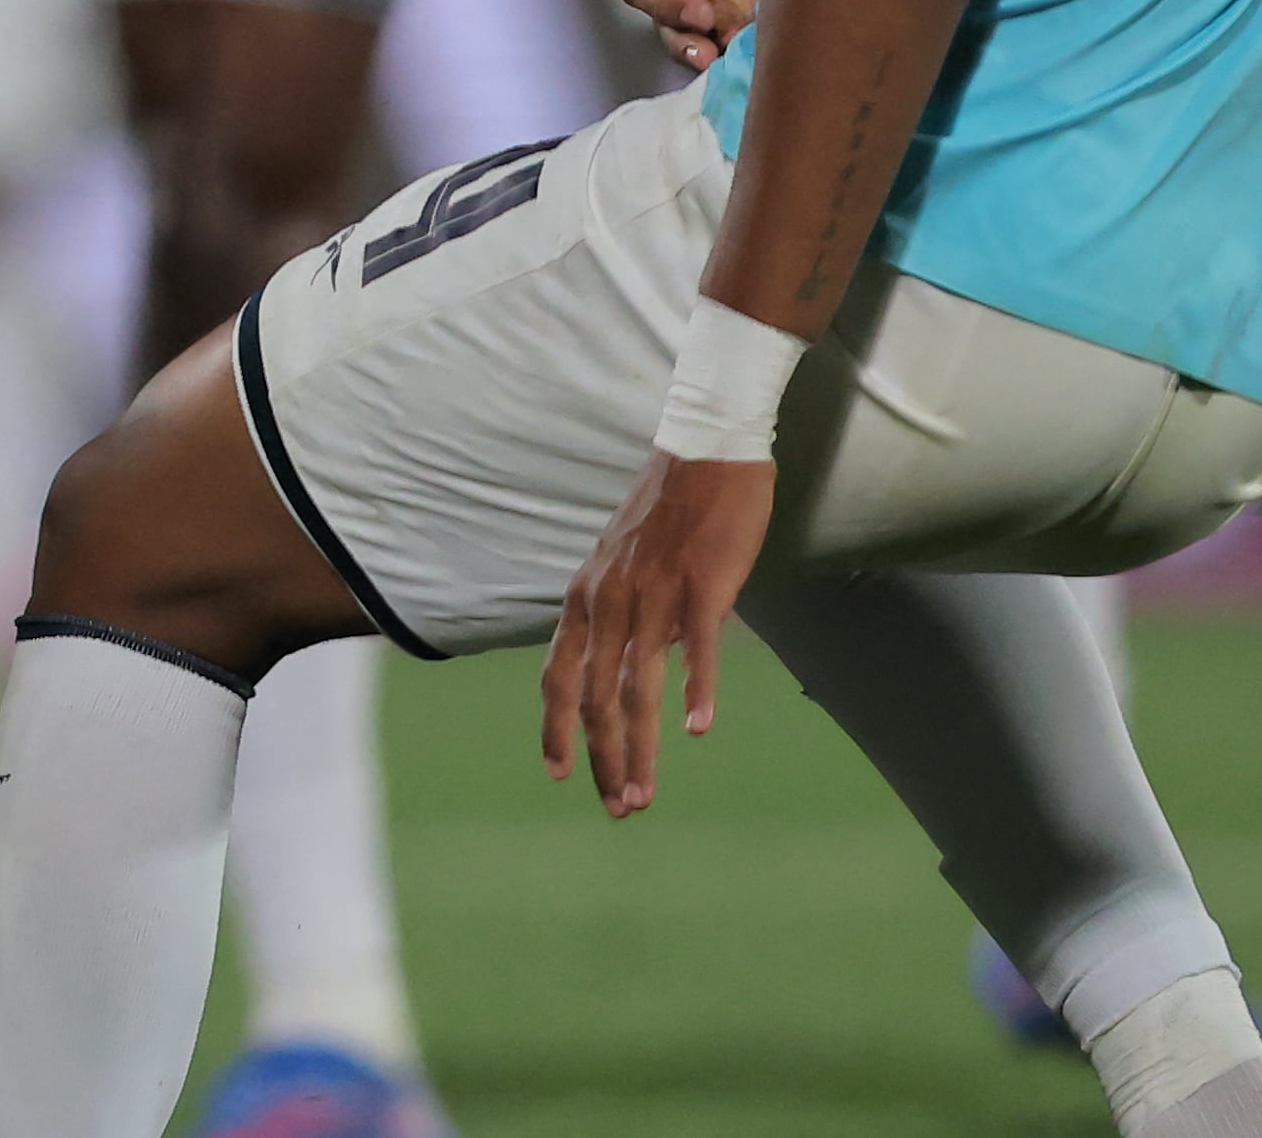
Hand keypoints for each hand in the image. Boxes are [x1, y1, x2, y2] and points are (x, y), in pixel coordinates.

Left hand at [540, 449, 770, 814]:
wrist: (706, 454)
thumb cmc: (668, 514)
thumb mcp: (621, 567)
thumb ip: (621, 618)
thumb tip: (636, 670)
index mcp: (586, 598)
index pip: (558, 676)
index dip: (554, 728)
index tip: (559, 775)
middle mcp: (609, 600)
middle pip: (594, 696)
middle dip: (604, 758)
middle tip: (619, 807)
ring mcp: (654, 593)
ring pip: (638, 685)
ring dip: (640, 747)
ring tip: (644, 793)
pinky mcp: (702, 584)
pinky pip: (697, 647)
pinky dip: (697, 690)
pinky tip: (697, 729)